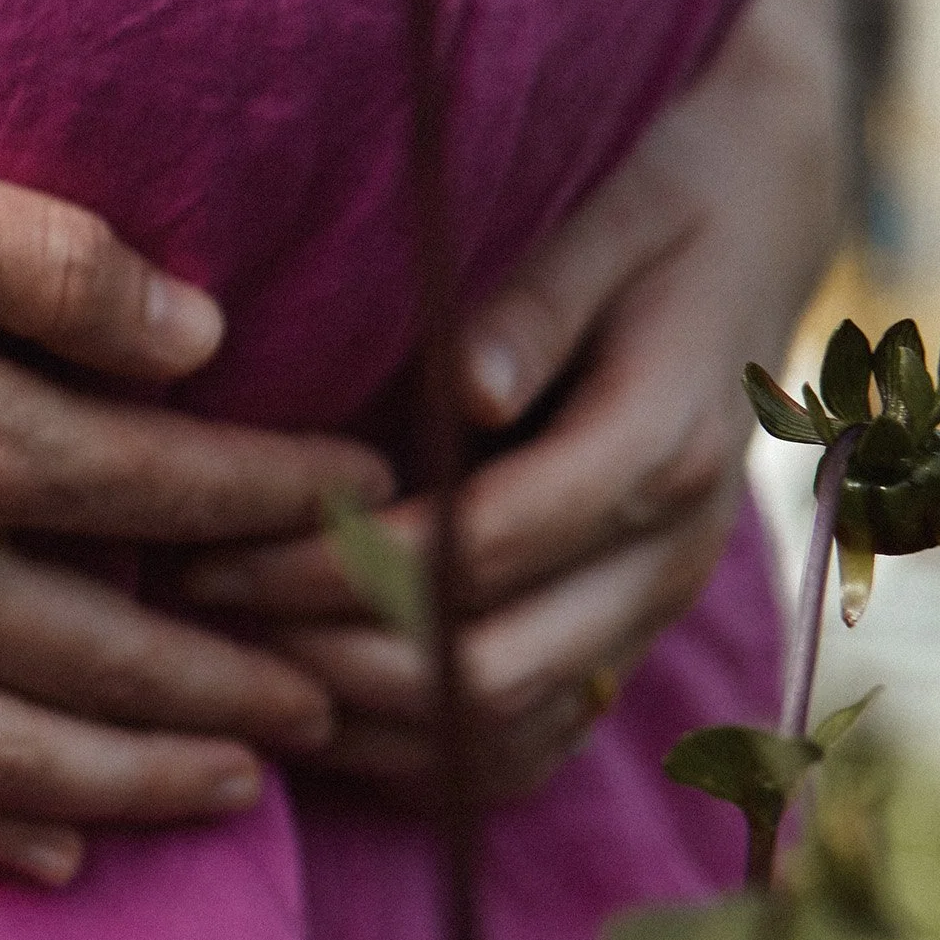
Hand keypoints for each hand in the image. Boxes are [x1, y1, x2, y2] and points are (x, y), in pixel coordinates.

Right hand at [0, 70, 393, 883]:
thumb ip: (25, 252)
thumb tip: (196, 333)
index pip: (168, 490)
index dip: (288, 501)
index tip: (377, 501)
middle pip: (118, 656)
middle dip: (256, 677)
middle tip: (362, 692)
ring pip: (12, 759)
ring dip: (145, 782)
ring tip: (244, 790)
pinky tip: (44, 853)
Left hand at [174, 0, 846, 804]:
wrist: (750, 219)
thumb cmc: (654, 192)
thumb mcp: (608, 212)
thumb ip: (536, 297)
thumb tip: (464, 385)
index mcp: (659, 442)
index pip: (484, 550)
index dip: (340, 565)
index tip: (210, 549)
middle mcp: (667, 552)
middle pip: (488, 670)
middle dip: (327, 653)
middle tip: (189, 607)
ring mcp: (646, 605)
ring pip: (500, 730)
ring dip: (357, 715)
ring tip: (220, 661)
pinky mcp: (617, 631)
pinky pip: (520, 745)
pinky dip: (411, 747)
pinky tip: (299, 702)